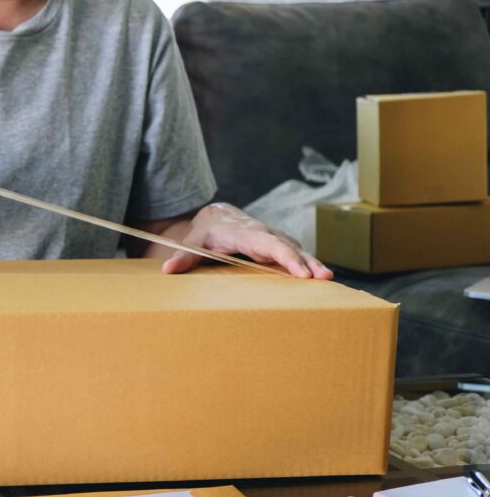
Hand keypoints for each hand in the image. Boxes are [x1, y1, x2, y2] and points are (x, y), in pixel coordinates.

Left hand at [162, 203, 332, 278]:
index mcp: (244, 232)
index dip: (285, 258)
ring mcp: (272, 238)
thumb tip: (167, 270)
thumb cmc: (203, 233)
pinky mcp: (276, 244)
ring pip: (295, 249)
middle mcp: (262, 232)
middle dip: (306, 262)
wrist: (215, 217)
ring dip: (312, 263)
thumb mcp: (190, 244)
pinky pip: (294, 253)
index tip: (301, 273)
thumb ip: (182, 257)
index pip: (268, 244)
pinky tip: (319, 277)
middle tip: (324, 278)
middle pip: (287, 247)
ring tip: (328, 279)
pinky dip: (307, 263)